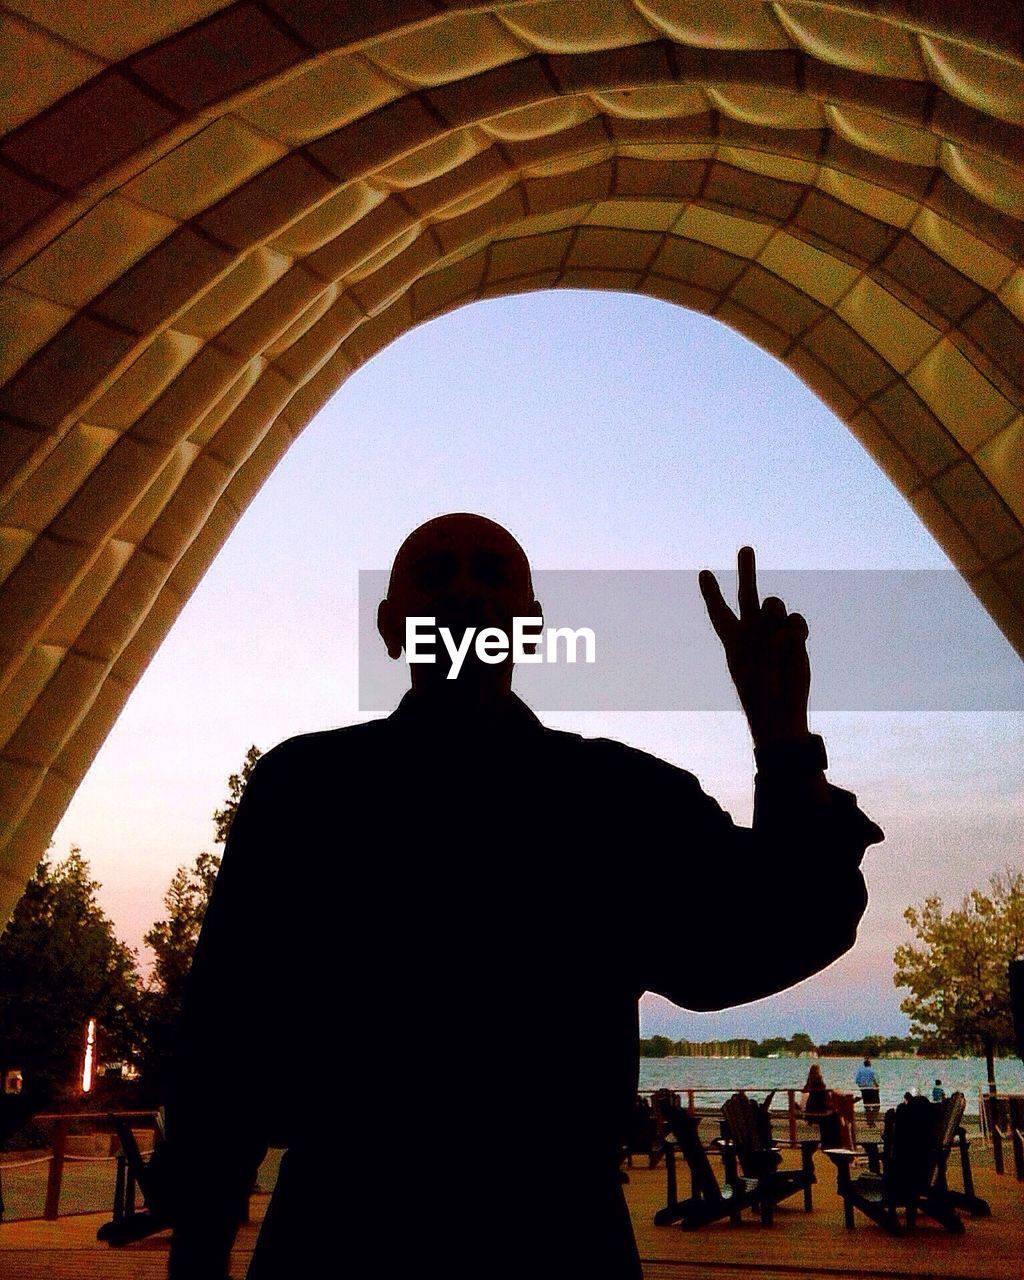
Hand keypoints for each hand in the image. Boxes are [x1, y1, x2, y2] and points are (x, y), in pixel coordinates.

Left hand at [699, 546, 810, 747]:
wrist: (781, 710)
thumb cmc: (760, 693)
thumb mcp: (755, 666)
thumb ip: (768, 639)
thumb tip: (785, 623)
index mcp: (732, 639)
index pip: (720, 611)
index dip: (713, 593)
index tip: (705, 574)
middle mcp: (752, 631)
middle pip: (748, 594)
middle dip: (748, 570)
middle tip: (746, 548)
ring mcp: (774, 633)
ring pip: (774, 605)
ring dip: (775, 621)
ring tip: (776, 648)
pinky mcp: (794, 637)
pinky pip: (796, 620)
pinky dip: (796, 631)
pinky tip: (795, 646)